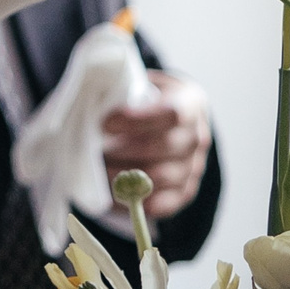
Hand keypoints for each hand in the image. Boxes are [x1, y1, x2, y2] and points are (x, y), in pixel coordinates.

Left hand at [103, 71, 210, 218]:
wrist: (167, 119)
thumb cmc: (145, 101)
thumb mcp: (140, 84)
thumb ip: (124, 92)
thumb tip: (91, 107)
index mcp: (191, 103)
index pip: (172, 113)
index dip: (138, 120)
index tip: (105, 124)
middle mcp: (198, 137)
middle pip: (164, 147)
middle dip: (123, 150)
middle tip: (94, 151)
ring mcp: (195, 167)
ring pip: (160, 178)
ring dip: (124, 177)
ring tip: (98, 170)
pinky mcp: (184, 192)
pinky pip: (161, 204)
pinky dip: (134, 201)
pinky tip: (111, 193)